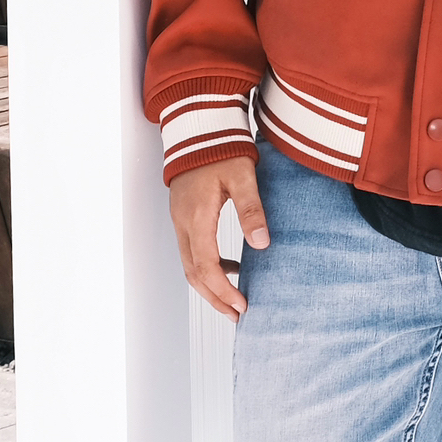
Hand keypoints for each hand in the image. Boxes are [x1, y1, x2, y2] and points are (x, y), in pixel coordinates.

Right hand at [169, 156, 268, 320]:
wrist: (199, 126)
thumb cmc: (221, 147)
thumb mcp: (243, 176)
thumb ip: (252, 210)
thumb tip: (262, 243)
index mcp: (197, 217)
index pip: (206, 267)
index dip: (223, 290)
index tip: (242, 305)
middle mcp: (183, 223)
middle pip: (193, 274)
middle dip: (214, 297)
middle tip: (236, 315)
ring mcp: (180, 220)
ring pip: (189, 265)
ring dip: (209, 286)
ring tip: (233, 300)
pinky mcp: (183, 215)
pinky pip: (191, 251)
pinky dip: (207, 267)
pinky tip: (230, 267)